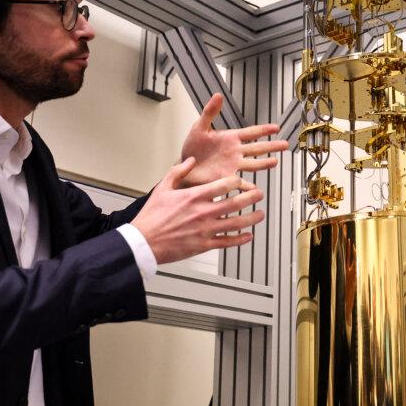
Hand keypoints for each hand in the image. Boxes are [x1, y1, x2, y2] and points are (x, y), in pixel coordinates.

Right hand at [132, 157, 264, 264]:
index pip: (225, 184)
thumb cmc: (152, 216)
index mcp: (195, 196)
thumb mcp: (163, 188)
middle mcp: (204, 212)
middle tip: (259, 194)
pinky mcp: (204, 245)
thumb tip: (191, 160)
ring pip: (237, 223)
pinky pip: (228, 242)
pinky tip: (248, 236)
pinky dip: (241, 239)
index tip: (242, 181)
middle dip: (252, 197)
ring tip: (260, 214)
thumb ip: (178, 172)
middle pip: (236, 202)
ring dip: (252, 218)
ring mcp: (206, 230)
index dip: (238, 181)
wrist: (144, 241)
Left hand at [179, 94, 289, 188]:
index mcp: (231, 138)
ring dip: (264, 164)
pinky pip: (240, 183)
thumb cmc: (192, 147)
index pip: (251, 132)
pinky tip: (255, 191)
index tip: (276, 127)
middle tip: (286, 145)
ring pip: (253, 164)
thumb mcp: (199, 127)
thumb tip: (218, 95)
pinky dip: (248, 187)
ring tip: (275, 162)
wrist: (186, 166)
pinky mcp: (227, 177)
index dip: (264, 130)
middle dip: (272, 146)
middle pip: (258, 148)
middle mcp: (235, 152)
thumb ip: (210, 112)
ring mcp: (233, 165)